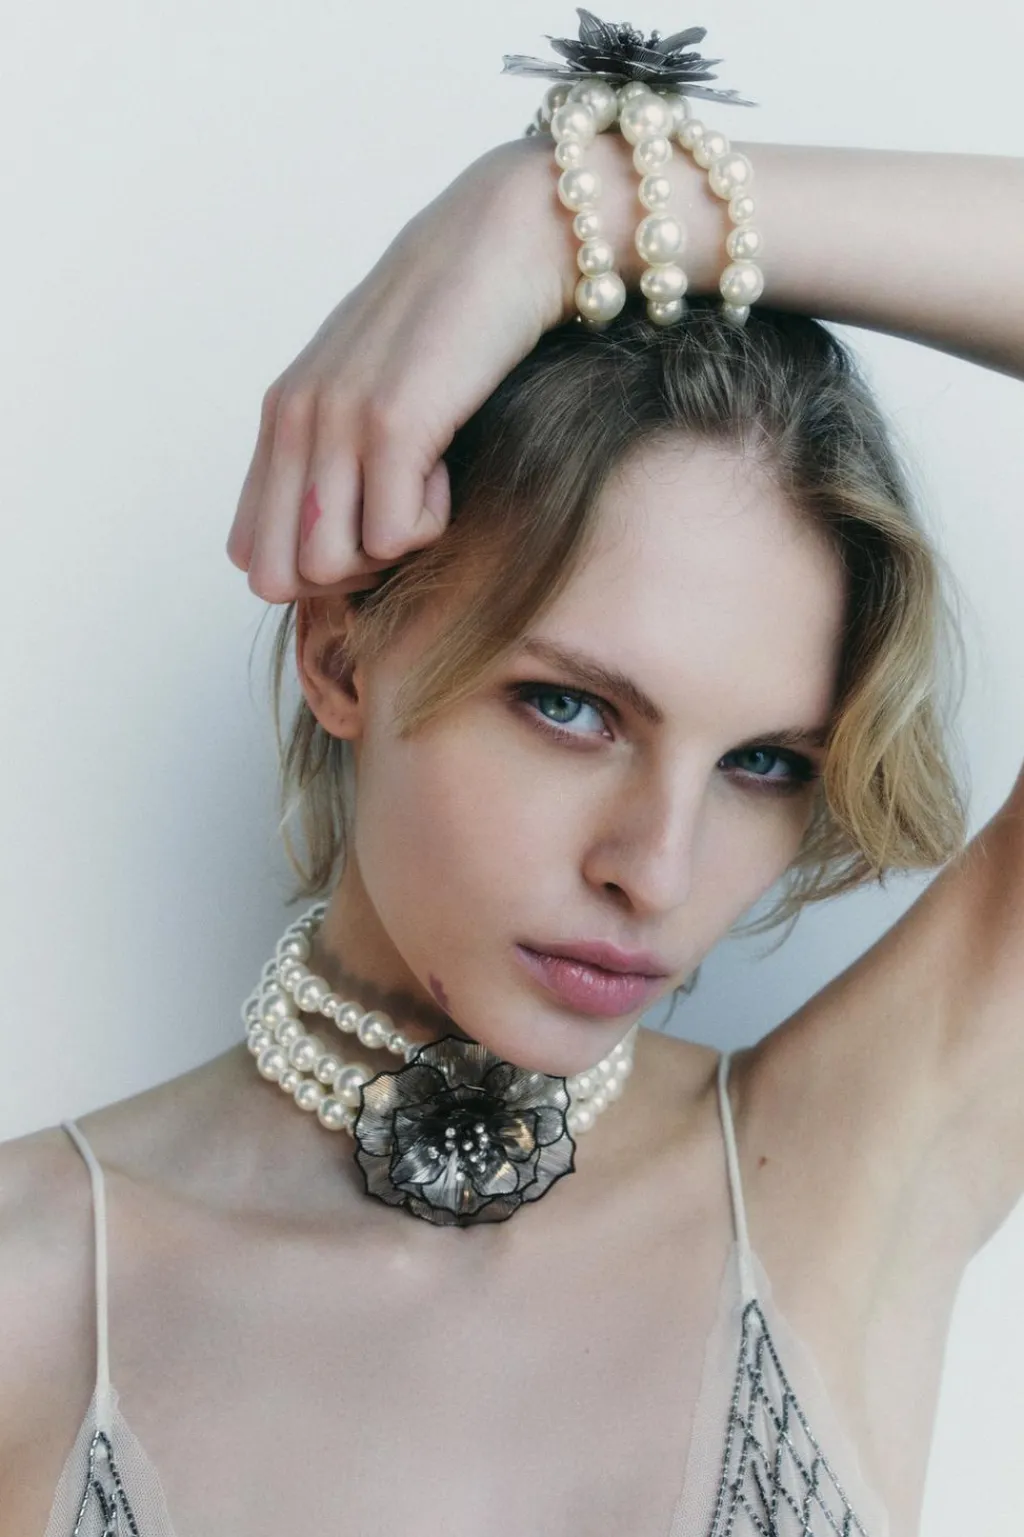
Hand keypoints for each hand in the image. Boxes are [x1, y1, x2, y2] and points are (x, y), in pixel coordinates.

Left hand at [227, 138, 569, 601]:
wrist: (509, 238)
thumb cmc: (457, 323)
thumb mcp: (372, 388)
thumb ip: (337, 451)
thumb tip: (334, 549)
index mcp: (281, 416)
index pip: (250, 553)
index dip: (313, 568)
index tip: (371, 521)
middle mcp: (294, 419)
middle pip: (278, 577)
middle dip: (344, 577)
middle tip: (399, 521)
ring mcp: (336, 420)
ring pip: (329, 568)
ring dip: (388, 550)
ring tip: (425, 484)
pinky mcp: (391, 423)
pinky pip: (393, 539)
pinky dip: (431, 524)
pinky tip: (448, 465)